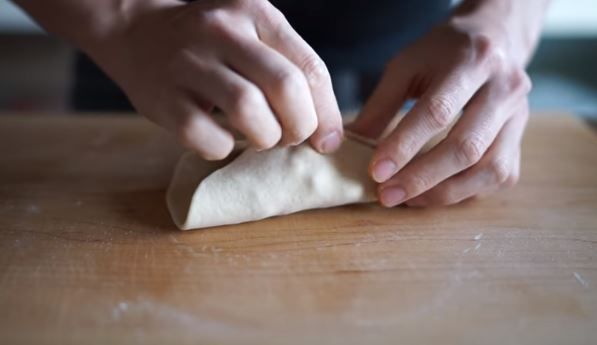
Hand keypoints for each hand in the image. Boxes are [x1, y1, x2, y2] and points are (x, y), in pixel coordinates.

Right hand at [87, 0, 342, 159]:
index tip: (327, 140)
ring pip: (248, 111)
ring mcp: (189, 63)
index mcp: (254, 12)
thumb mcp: (252, 35)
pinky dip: (224, 147)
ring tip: (260, 136)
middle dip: (300, 126)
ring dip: (265, 137)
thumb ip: (290, 70)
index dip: (328, 113)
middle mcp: (222, 30)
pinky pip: (207, 137)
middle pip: (285, 87)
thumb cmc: (211, 45)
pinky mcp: (162, 98)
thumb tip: (327, 133)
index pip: (310, 67)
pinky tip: (221, 138)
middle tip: (292, 137)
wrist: (136, 32)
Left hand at [349, 1, 543, 206]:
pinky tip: (435, 192)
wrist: (493, 39)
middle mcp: (505, 90)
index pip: (437, 112)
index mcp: (472, 63)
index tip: (376, 171)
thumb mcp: (406, 66)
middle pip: (466, 147)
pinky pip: (499, 177)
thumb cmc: (442, 54)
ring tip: (408, 199)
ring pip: (489, 170)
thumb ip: (380, 106)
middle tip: (387, 195)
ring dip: (445, 192)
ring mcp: (519, 117)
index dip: (404, 146)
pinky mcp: (520, 139)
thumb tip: (350, 145)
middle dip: (422, 178)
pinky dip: (466, 192)